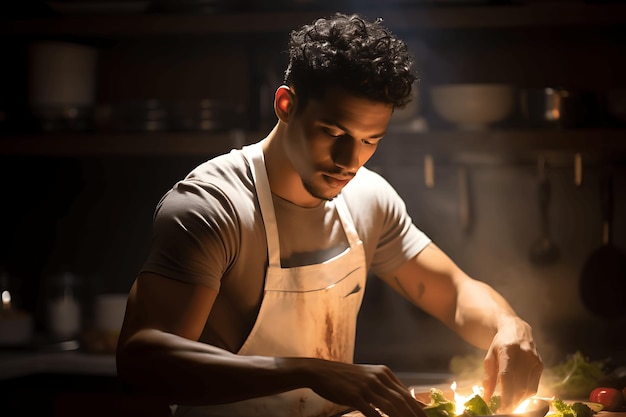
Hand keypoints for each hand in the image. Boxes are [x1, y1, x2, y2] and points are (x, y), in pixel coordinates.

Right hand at [302, 359, 426, 416]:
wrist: (322, 372)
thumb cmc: (346, 378)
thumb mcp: (369, 378)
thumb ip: (388, 388)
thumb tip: (409, 400)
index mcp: (384, 372)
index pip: (406, 394)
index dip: (418, 410)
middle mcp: (378, 377)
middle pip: (402, 401)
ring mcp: (366, 386)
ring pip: (391, 407)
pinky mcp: (355, 395)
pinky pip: (372, 412)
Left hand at [481, 318, 542, 411]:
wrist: (516, 330)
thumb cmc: (500, 344)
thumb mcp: (490, 357)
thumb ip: (488, 378)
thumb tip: (486, 398)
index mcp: (508, 351)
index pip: (508, 377)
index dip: (504, 396)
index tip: (499, 409)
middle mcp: (524, 355)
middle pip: (519, 386)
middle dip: (511, 403)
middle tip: (502, 410)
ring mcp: (535, 360)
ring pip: (528, 389)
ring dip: (518, 401)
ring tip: (508, 405)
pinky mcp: (540, 366)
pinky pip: (534, 386)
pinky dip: (525, 395)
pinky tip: (517, 397)